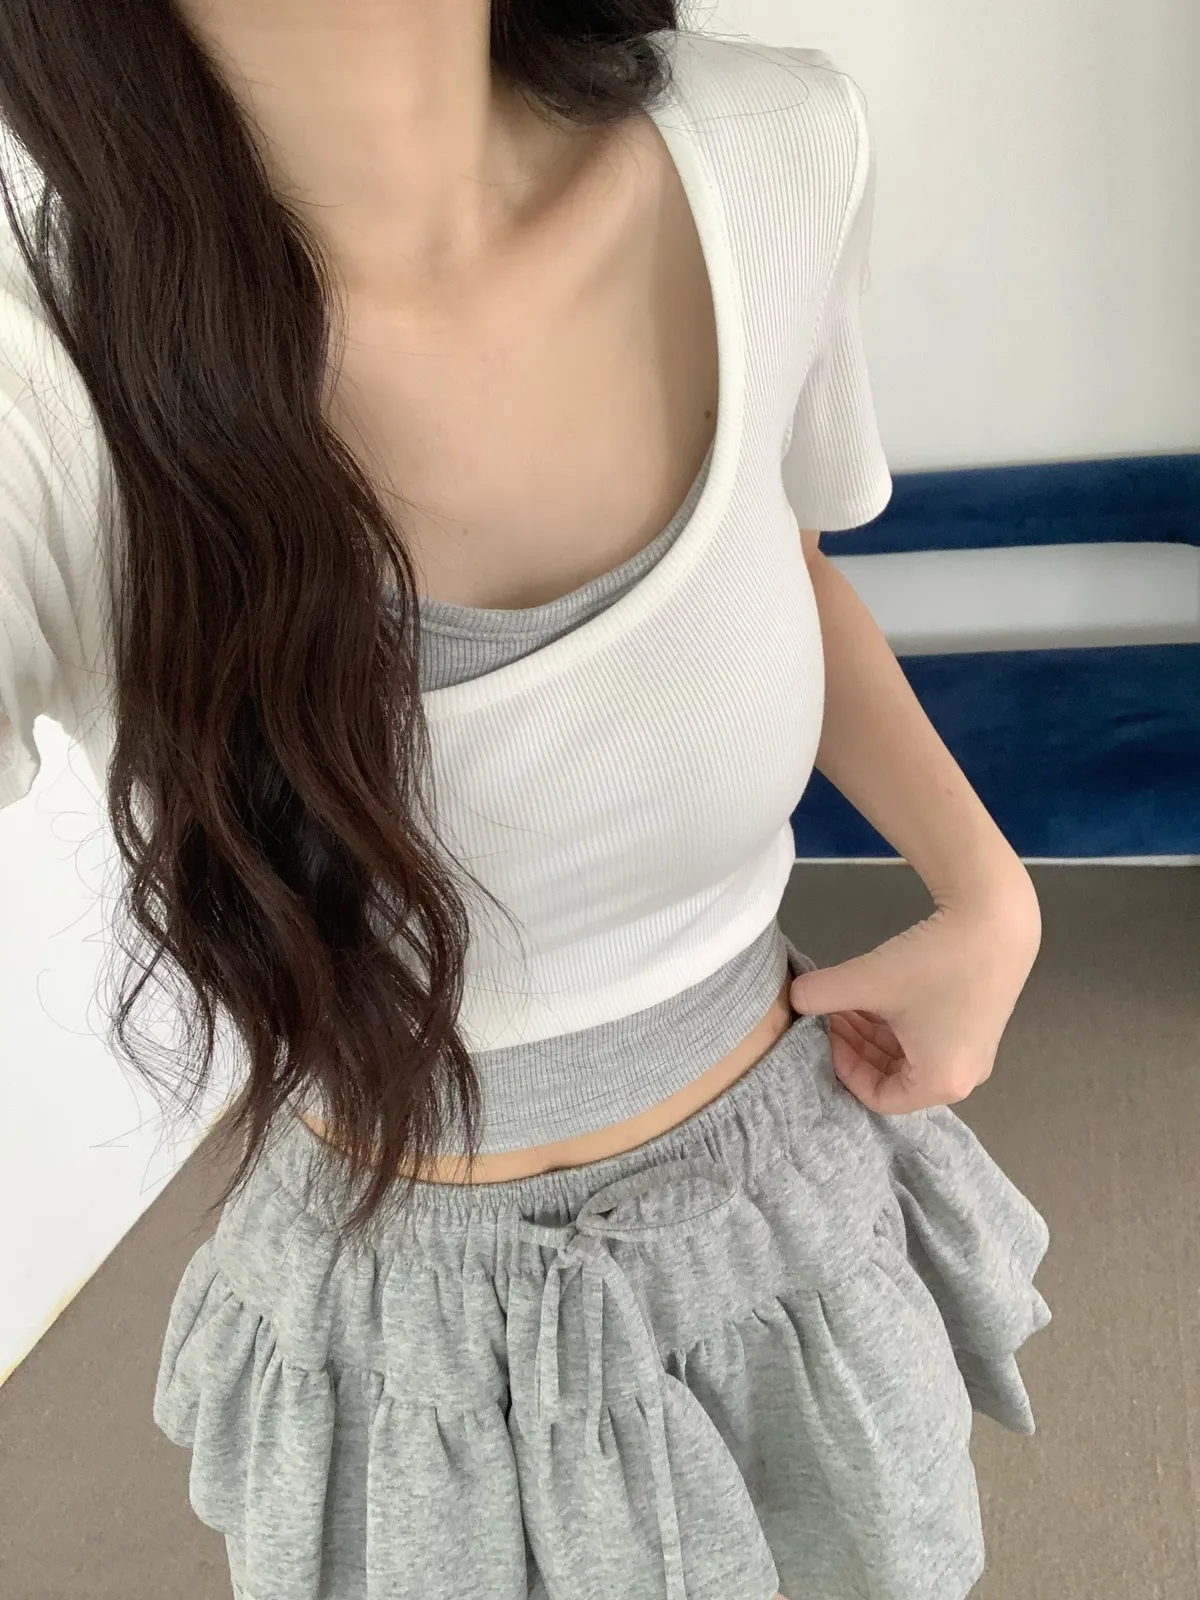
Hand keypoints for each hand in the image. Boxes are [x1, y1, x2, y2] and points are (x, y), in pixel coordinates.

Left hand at [787, 887, 1041, 1114]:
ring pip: (909, 1054)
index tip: (826, 1031)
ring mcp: (974, 1051)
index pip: (877, 1097)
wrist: (996, 919)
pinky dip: (897, 1021)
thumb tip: (793, 998)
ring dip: (874, 1032)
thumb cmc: (933, 963)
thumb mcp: (867, 981)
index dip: (843, 1067)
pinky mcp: (978, 1024)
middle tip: (832, 1013)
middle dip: (856, 1046)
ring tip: (849, 999)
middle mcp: (963, 1077)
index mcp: (940, 1083)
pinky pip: (928, 1037)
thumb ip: (819, 995)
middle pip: (894, 1076)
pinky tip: (878, 992)